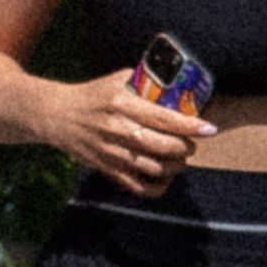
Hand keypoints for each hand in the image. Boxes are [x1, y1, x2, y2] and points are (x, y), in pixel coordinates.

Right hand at [60, 67, 203, 195]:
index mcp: (122, 103)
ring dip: (175, 166)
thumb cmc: (92, 95)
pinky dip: (157, 186)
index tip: (209, 129)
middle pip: (164, 146)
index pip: (163, 118)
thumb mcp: (117, 80)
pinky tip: (164, 177)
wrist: (57, 116)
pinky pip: (138, 186)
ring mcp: (112, 152)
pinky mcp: (107, 169)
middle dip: (185, 147)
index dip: (190, 126)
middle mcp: (118, 129)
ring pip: (155, 168)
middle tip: (190, 144)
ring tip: (178, 159)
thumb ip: (145, 83)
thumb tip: (178, 87)